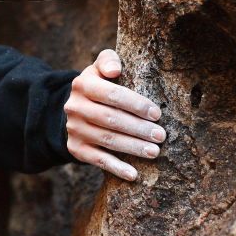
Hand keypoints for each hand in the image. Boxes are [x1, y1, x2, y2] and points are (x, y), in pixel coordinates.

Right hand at [64, 49, 164, 181]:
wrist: (75, 107)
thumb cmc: (99, 84)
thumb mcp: (99, 67)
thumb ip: (108, 60)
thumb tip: (115, 69)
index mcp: (83, 84)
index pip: (112, 94)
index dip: (136, 104)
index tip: (157, 114)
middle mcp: (75, 107)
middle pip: (111, 119)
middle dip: (139, 129)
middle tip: (161, 136)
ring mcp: (74, 129)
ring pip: (107, 140)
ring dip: (132, 147)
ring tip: (154, 151)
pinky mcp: (75, 148)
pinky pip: (97, 160)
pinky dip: (116, 168)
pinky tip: (134, 174)